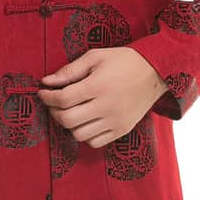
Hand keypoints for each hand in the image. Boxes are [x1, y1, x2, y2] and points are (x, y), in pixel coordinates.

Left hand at [37, 46, 167, 145]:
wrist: (156, 72)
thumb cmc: (123, 61)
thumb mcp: (95, 57)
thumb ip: (69, 70)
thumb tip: (46, 82)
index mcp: (98, 86)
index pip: (63, 99)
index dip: (47, 97)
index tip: (43, 92)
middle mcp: (107, 106)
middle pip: (67, 120)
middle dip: (54, 112)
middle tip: (54, 103)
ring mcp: (115, 121)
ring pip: (79, 134)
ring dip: (69, 124)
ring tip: (71, 111)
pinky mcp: (122, 130)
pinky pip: (94, 142)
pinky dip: (85, 135)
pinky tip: (86, 121)